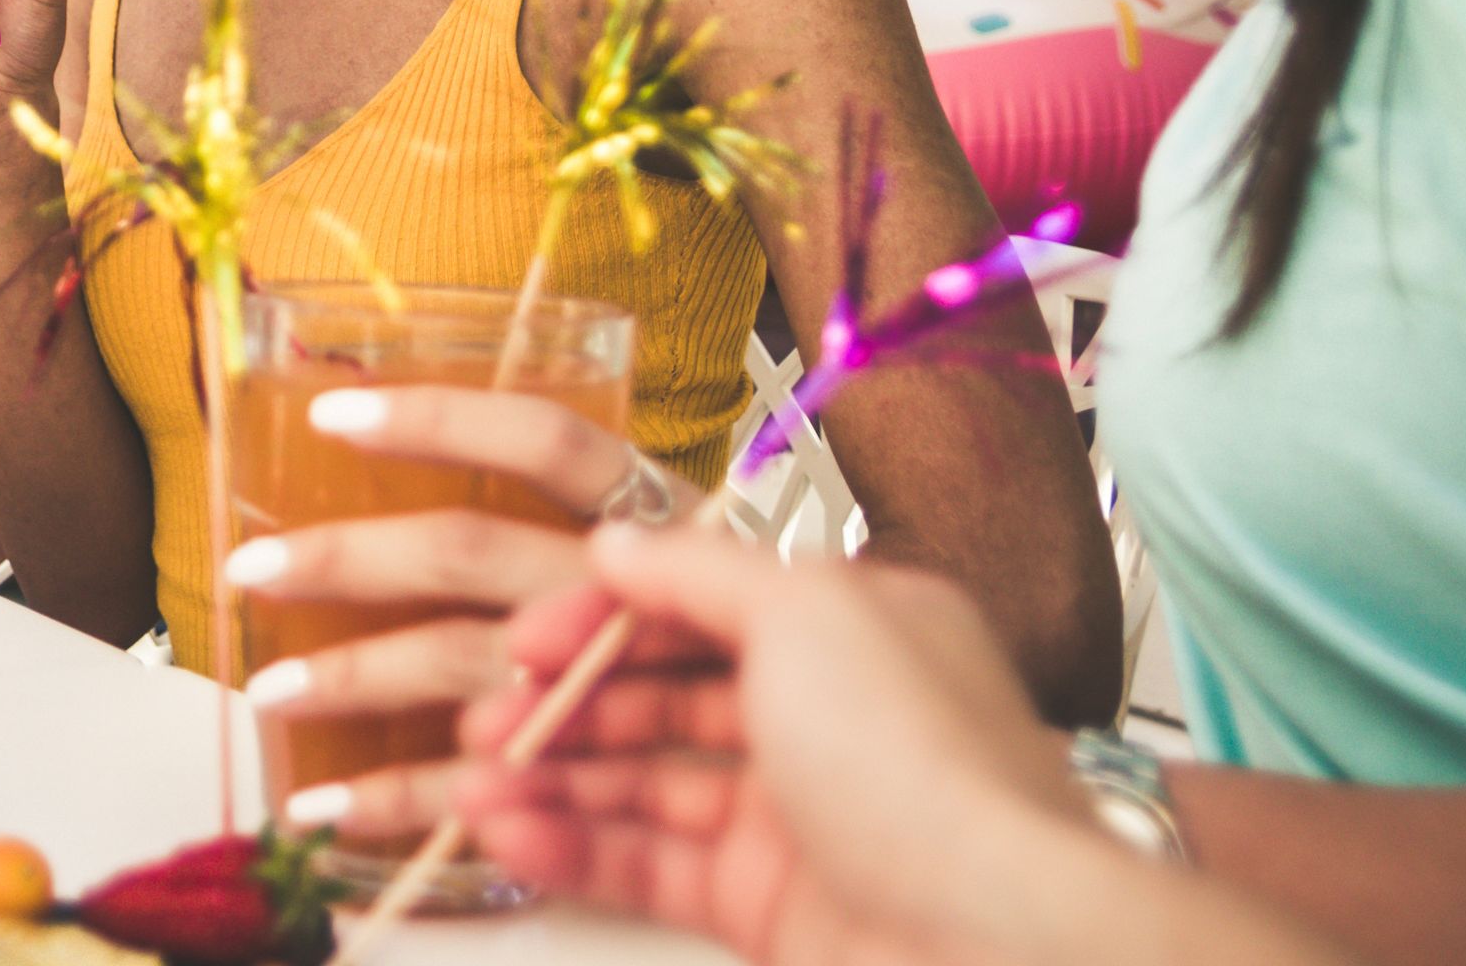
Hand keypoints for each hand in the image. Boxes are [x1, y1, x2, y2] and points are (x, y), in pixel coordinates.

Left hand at [230, 382, 688, 841]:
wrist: (818, 744)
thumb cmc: (711, 635)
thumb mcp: (668, 552)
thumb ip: (571, 513)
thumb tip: (416, 464)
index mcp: (653, 516)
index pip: (545, 441)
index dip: (441, 419)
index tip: (333, 412)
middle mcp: (628, 591)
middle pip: (470, 552)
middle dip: (350, 558)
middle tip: (253, 567)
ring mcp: (614, 684)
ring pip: (460, 662)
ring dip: (352, 678)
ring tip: (267, 690)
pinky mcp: (599, 775)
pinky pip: (478, 778)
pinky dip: (394, 793)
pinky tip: (324, 801)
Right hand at [455, 522, 1097, 963]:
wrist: (996, 943)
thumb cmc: (918, 765)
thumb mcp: (804, 615)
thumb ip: (696, 571)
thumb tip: (616, 540)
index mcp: (850, 628)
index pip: (700, 600)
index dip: (604, 614)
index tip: (523, 636)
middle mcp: (825, 715)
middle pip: (664, 694)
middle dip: (565, 703)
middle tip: (483, 720)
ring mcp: (795, 816)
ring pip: (646, 784)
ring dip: (553, 780)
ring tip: (470, 788)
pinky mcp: (769, 906)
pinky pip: (651, 866)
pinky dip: (576, 851)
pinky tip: (509, 839)